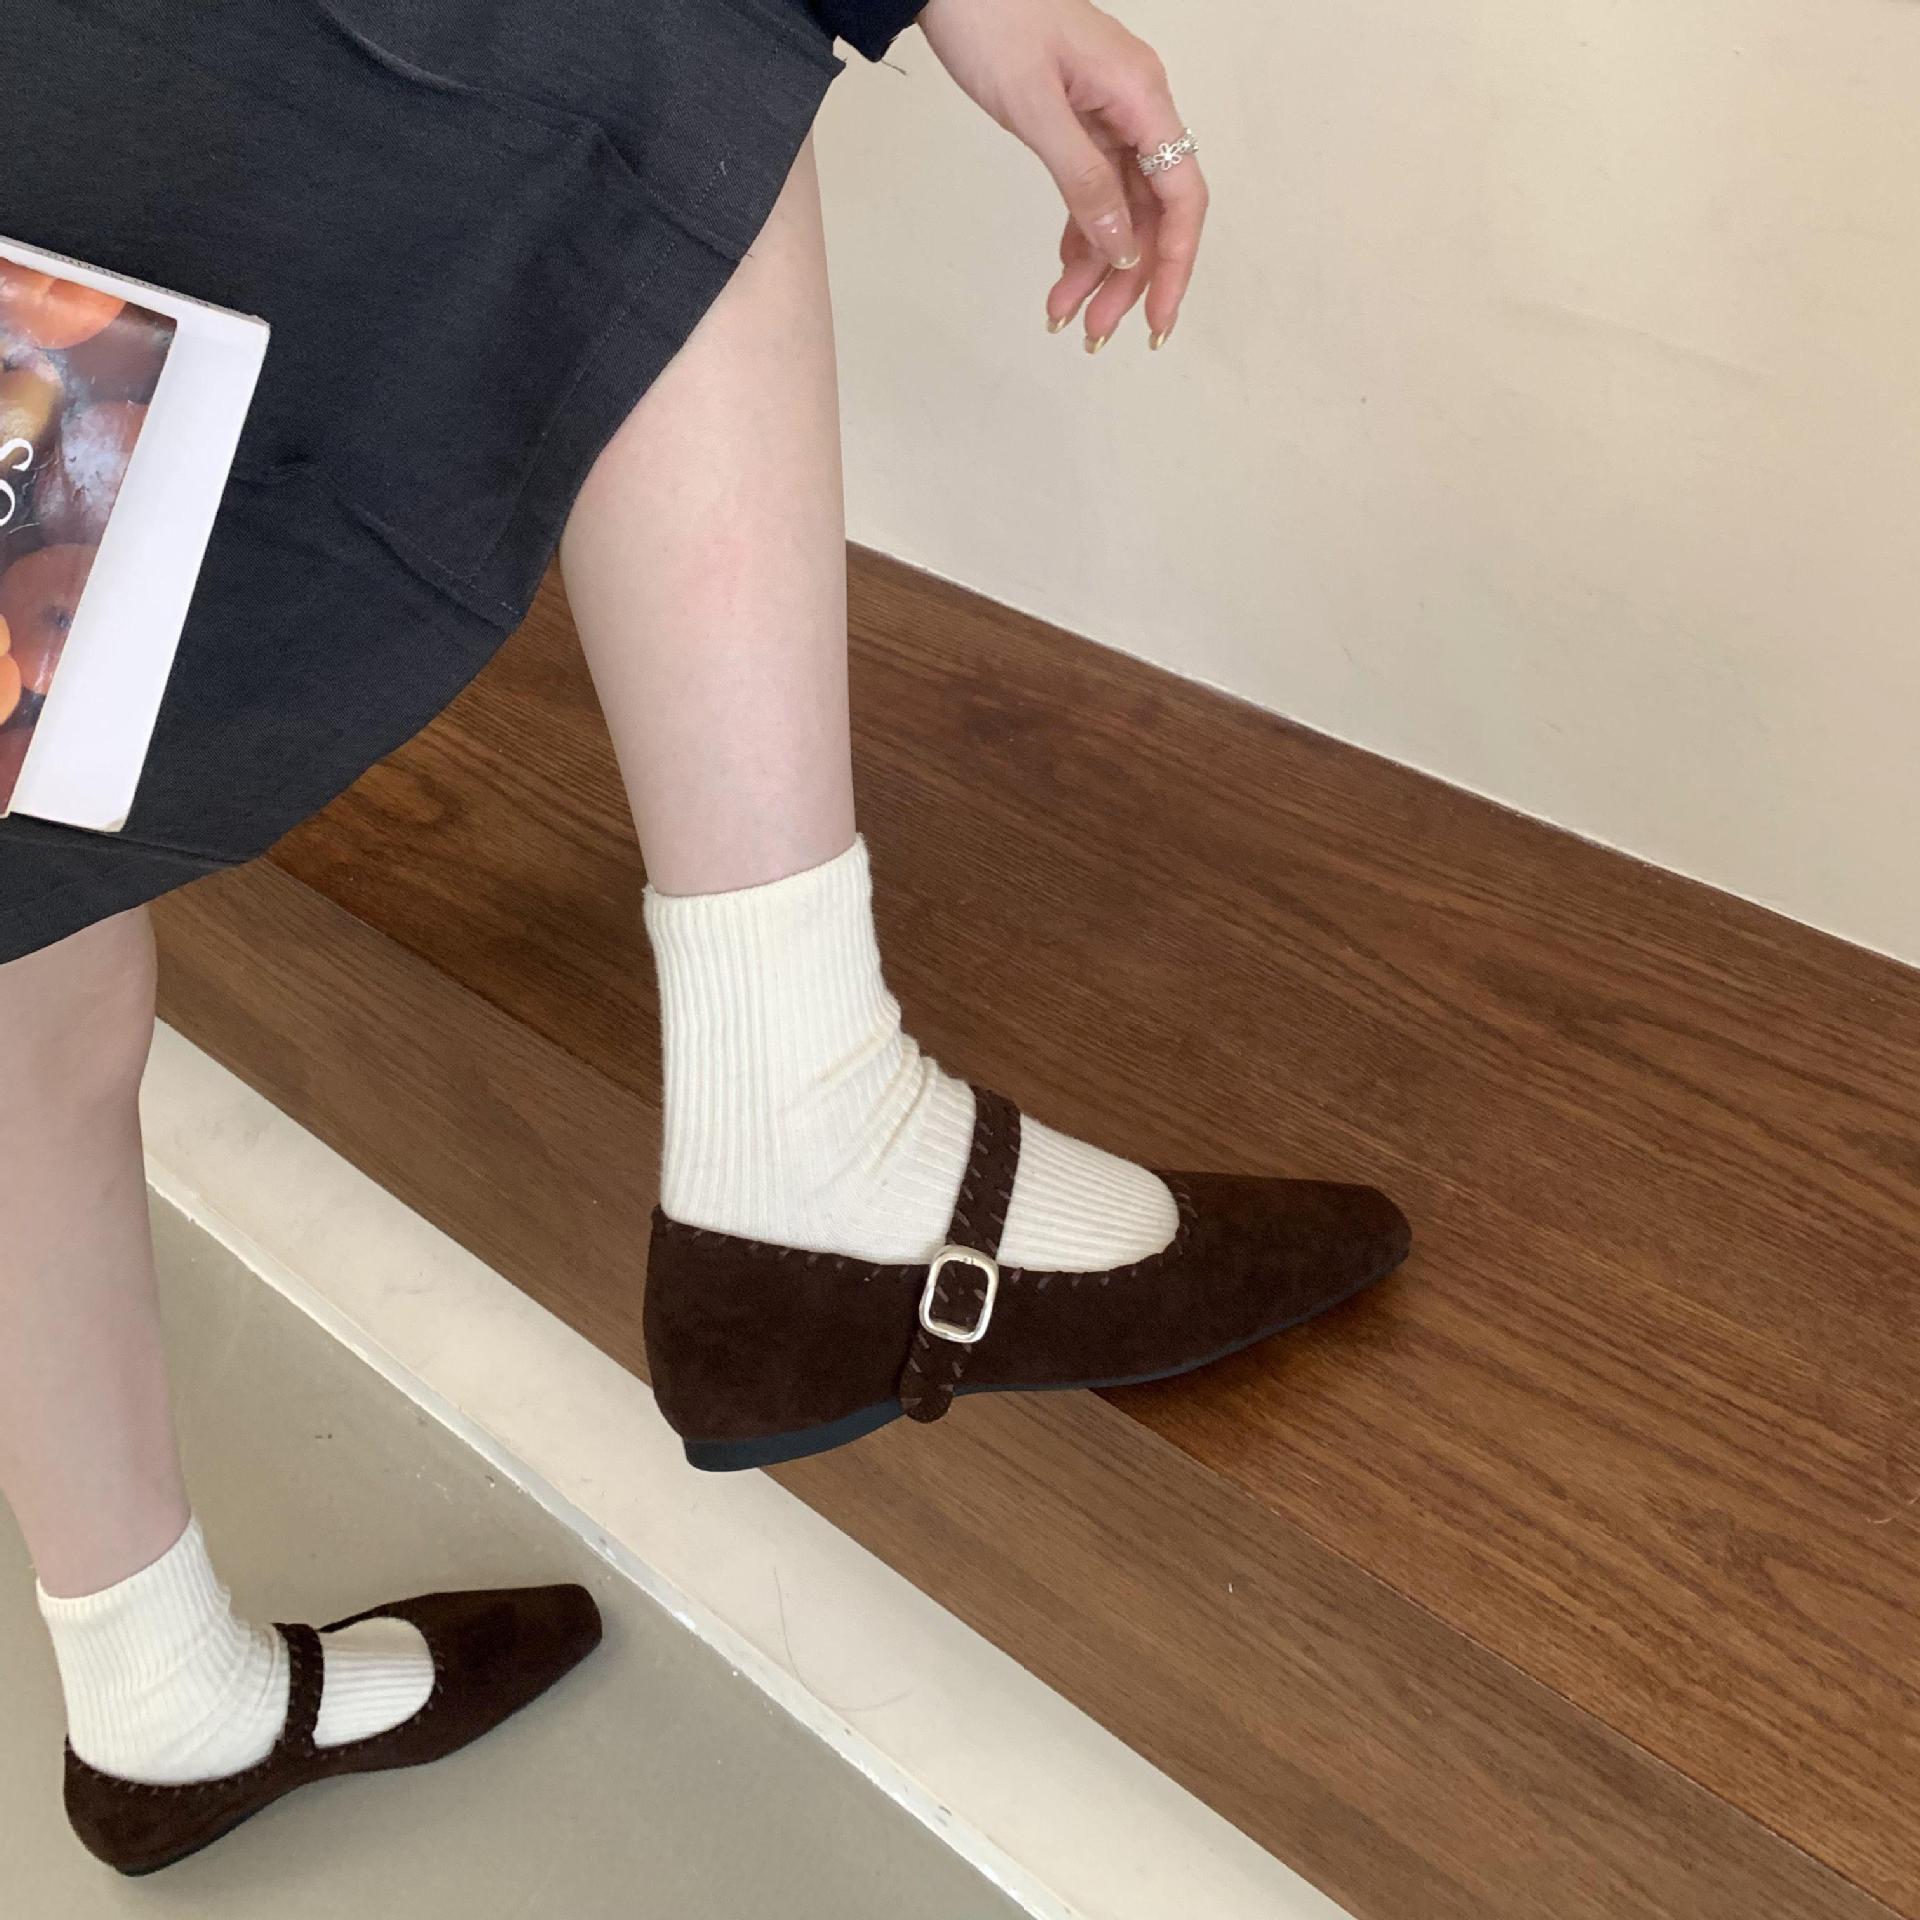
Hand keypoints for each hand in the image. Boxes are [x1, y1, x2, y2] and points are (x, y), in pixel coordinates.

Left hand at [917, 0, 1206, 351]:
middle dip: (1126, 280)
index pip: (1180, 196)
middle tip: (1095, 334)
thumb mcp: (1034, 107)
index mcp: (1140, 97)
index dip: (1174, 263)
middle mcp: (1135, 107)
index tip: (1156, 318)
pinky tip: (1065, 272)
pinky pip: (1093, 189)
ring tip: (1064, 317)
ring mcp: (1107, 114)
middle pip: (1150, 213)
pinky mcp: (1078, 119)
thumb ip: (1082, 179)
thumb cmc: (989, 16)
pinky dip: (1080, 234)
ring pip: (1120, 209)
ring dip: (1097, 268)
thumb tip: (1121, 247)